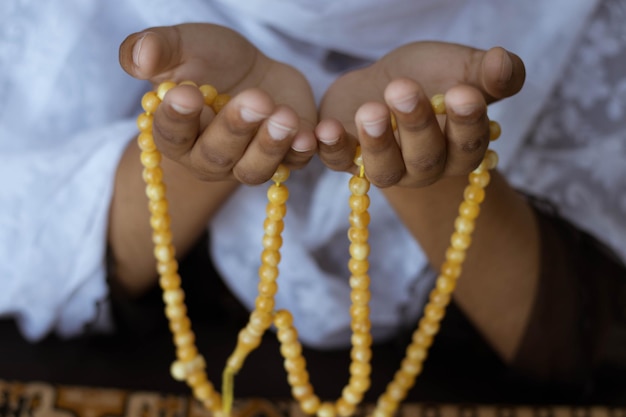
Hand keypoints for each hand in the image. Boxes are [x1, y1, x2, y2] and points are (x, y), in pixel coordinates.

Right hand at [119, 23, 316, 184]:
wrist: (255, 71)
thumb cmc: (210, 60)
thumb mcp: (183, 45)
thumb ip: (156, 48)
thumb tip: (139, 59)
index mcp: (177, 133)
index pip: (171, 134)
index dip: (177, 117)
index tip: (186, 93)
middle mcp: (209, 158)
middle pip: (217, 157)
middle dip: (234, 130)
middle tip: (254, 100)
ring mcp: (247, 162)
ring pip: (254, 170)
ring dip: (270, 146)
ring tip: (283, 116)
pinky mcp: (285, 157)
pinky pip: (293, 164)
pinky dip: (302, 153)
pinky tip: (312, 135)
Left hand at [315, 42, 525, 187]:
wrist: (381, 81)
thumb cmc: (430, 78)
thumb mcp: (461, 69)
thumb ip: (489, 73)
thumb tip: (504, 63)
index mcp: (459, 149)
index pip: (469, 145)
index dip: (466, 122)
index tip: (462, 93)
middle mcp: (424, 168)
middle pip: (425, 159)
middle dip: (416, 125)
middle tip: (404, 89)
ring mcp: (385, 167)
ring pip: (384, 170)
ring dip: (376, 143)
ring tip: (370, 111)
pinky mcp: (346, 159)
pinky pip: (338, 162)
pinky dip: (332, 148)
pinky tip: (324, 130)